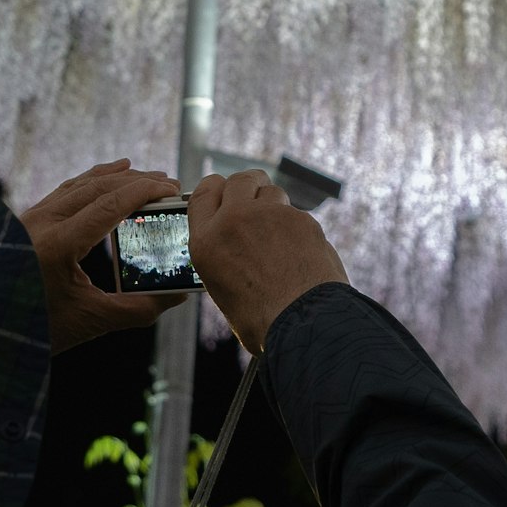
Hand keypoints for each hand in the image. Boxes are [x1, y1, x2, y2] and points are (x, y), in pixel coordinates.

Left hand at [18, 161, 184, 352]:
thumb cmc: (33, 327)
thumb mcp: (88, 321)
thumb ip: (135, 310)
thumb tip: (177, 297)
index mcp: (57, 244)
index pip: (110, 204)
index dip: (145, 192)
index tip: (171, 189)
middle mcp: (41, 223)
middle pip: (98, 187)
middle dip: (137, 181)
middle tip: (169, 184)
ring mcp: (30, 218)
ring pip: (80, 185)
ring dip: (116, 178)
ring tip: (146, 177)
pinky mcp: (26, 221)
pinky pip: (64, 191)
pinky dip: (90, 181)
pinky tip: (107, 175)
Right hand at [189, 169, 346, 351]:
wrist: (302, 325)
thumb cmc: (262, 320)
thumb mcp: (222, 288)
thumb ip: (225, 256)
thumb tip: (239, 250)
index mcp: (207, 241)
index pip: (204, 193)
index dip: (215, 189)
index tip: (223, 192)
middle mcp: (235, 221)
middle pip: (239, 180)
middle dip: (248, 187)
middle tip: (255, 201)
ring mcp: (270, 215)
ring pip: (272, 193)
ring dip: (275, 207)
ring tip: (280, 236)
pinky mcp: (302, 219)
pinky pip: (297, 214)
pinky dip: (298, 228)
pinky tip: (302, 253)